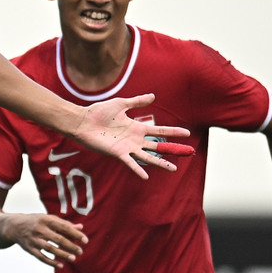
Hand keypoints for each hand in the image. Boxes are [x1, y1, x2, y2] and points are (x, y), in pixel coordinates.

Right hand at [3, 213, 86, 267]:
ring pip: (50, 249)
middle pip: (58, 239)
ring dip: (62, 254)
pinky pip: (41, 257)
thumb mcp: (48, 219)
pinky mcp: (30, 248)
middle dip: (71, 246)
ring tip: (73, 259)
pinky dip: (51, 262)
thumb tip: (81, 228)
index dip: (75, 234)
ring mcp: (34, 239)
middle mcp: (39, 229)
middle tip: (80, 251)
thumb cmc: (36, 222)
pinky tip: (60, 265)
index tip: (85, 240)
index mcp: (46, 219)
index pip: (64, 227)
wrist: (14, 226)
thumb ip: (65, 224)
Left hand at [69, 93, 193, 179]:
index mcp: (137, 128)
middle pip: (158, 146)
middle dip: (173, 149)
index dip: (173, 132)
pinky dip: (138, 169)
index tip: (187, 134)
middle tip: (188, 153)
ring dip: (160, 163)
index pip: (159, 131)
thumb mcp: (121, 104)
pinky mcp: (117, 153)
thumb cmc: (99, 112)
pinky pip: (130, 163)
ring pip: (148, 157)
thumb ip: (137, 101)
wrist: (83, 121)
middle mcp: (135, 139)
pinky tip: (146, 176)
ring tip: (174, 169)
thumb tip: (153, 96)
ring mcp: (127, 147)